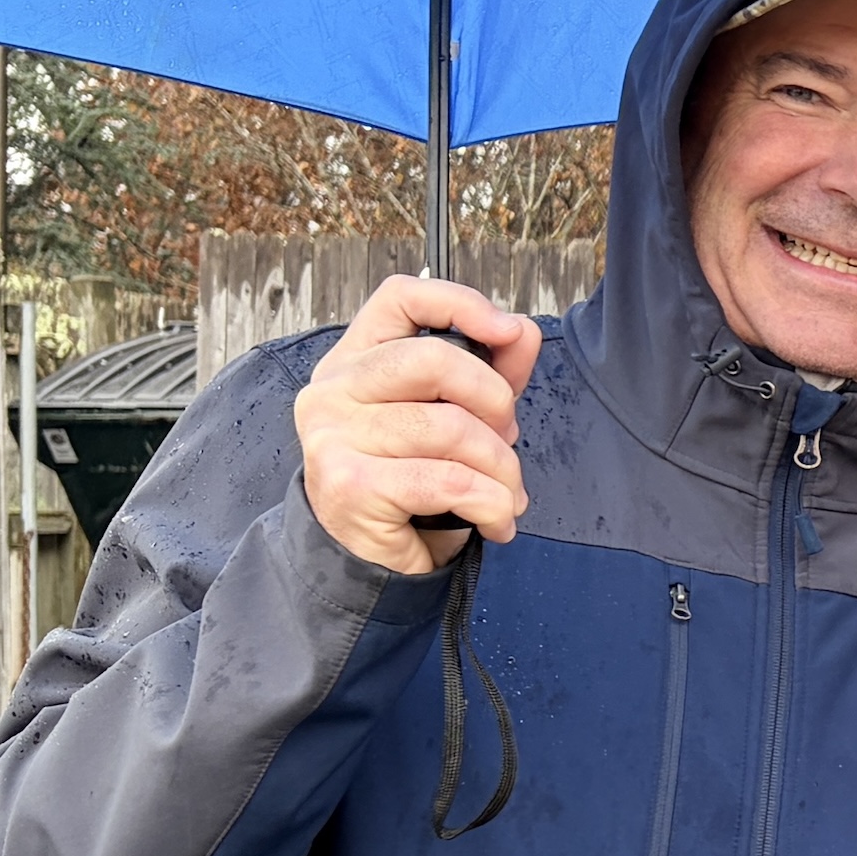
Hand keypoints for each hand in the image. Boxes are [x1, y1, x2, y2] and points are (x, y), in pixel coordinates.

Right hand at [295, 277, 539, 576]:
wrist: (370, 557)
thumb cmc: (413, 477)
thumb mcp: (454, 415)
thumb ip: (491, 371)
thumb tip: (522, 332)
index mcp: (355, 357)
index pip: (400, 298)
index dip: (460, 303)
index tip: (506, 330)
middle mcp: (333, 388)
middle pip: (435, 361)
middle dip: (495, 401)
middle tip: (508, 438)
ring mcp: (334, 435)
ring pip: (450, 429)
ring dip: (501, 468)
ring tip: (507, 492)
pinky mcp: (350, 484)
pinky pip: (448, 480)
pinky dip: (491, 503)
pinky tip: (496, 519)